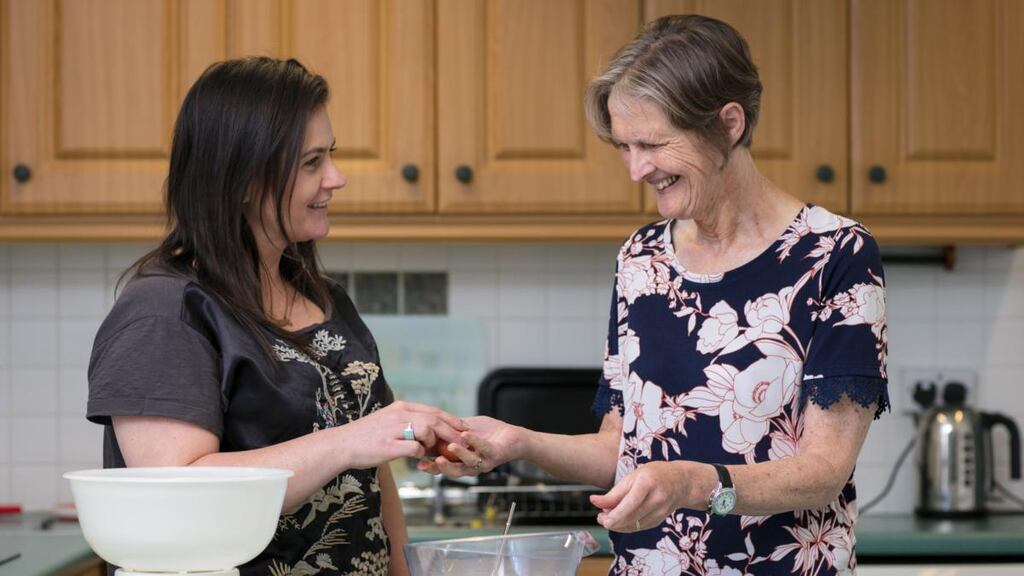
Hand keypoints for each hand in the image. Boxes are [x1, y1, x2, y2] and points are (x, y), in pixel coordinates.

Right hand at [338, 401, 466, 469]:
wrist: (342, 444)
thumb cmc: (366, 436)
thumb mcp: (388, 421)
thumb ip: (408, 422)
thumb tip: (429, 431)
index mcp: (400, 407)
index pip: (433, 410)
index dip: (450, 419)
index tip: (462, 427)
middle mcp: (398, 415)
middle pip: (434, 419)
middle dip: (451, 431)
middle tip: (462, 442)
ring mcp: (393, 429)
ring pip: (427, 430)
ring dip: (434, 442)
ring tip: (434, 451)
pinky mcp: (388, 445)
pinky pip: (414, 448)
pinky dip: (421, 453)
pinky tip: (419, 459)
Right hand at [417, 415, 523, 477]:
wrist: (512, 437)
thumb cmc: (488, 434)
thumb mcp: (465, 428)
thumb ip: (450, 428)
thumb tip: (430, 424)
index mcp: (461, 461)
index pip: (443, 466)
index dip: (430, 467)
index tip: (418, 463)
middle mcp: (471, 465)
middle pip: (453, 470)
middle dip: (440, 468)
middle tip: (428, 463)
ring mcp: (483, 462)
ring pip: (468, 463)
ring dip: (459, 455)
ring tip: (449, 446)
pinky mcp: (495, 455)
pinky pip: (484, 449)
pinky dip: (475, 442)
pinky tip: (466, 434)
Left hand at [590, 461, 703, 531]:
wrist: (681, 482)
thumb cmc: (654, 474)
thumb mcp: (633, 476)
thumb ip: (614, 492)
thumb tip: (594, 501)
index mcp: (648, 482)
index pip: (631, 502)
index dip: (616, 514)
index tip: (603, 520)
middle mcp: (657, 498)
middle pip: (632, 516)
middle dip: (613, 521)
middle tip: (600, 518)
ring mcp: (661, 511)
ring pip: (635, 525)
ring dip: (618, 525)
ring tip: (607, 518)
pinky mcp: (660, 520)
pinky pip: (640, 527)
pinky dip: (627, 526)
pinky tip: (620, 521)